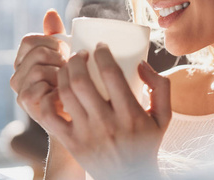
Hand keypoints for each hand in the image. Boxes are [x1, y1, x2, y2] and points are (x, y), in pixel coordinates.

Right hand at [10, 9, 68, 131]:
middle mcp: (18, 74)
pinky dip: (56, 88)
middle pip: (37, 52)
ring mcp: (20, 89)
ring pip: (39, 68)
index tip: (66, 52)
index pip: (31, 40)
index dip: (52, 42)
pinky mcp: (26, 103)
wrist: (77, 118)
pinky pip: (40, 86)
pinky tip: (64, 94)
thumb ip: (56, 36)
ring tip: (68, 83)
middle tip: (70, 69)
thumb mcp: (66, 58)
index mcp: (25, 60)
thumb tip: (50, 12)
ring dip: (60, 73)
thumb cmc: (74, 86)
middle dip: (59, 57)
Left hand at [41, 43, 170, 179]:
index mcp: (130, 114)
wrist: (130, 177)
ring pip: (65, 93)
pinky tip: (56, 89)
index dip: (102, 53)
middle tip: (81, 53)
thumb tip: (141, 64)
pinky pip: (50, 116)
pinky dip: (49, 98)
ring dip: (63, 73)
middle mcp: (106, 124)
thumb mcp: (164, 117)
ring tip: (69, 66)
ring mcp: (86, 134)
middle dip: (77, 59)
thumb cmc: (146, 143)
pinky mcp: (71, 143)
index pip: (111, 73)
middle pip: (82, 80)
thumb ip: (161, 86)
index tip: (101, 47)